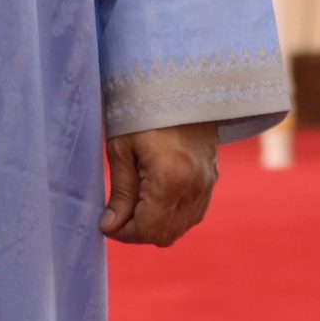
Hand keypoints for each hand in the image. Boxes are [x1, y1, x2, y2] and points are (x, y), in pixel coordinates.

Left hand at [101, 122, 220, 246]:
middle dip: (138, 231)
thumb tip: (110, 226)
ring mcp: (208, 185)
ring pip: (181, 228)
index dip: (123, 232)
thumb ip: (120, 192)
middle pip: (165, 235)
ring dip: (157, 224)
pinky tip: (156, 197)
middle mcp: (195, 187)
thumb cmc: (144, 111)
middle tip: (118, 214)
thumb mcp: (122, 148)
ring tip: (136, 203)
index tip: (106, 221)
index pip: (147, 229)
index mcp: (171, 179)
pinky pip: (193, 214)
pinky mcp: (212, 179)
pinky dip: (173, 215)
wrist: (183, 85)